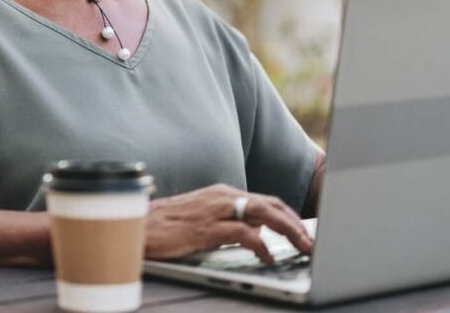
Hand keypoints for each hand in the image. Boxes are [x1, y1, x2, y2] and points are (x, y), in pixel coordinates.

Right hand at [145, 183, 313, 263]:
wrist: (137, 225)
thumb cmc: (166, 225)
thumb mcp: (201, 218)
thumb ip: (227, 221)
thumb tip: (255, 233)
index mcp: (221, 193)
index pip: (265, 200)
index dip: (289, 216)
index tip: (304, 231)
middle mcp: (221, 197)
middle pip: (271, 204)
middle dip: (296, 223)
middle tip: (311, 242)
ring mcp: (215, 211)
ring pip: (264, 214)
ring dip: (289, 230)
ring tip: (303, 247)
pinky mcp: (207, 229)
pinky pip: (245, 234)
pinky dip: (262, 245)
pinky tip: (268, 257)